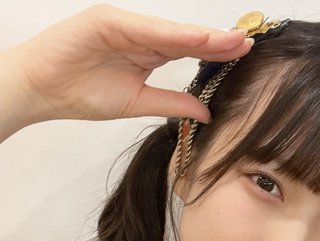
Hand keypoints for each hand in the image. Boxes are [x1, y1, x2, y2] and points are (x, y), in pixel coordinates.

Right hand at [3, 4, 252, 124]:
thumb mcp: (137, 103)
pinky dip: (171, 34)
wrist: (43, 91)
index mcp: (148, 53)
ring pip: (171, 31)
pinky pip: (145, 28)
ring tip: (232, 41)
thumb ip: (171, 104)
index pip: (188, 51)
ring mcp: (125, 25)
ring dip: (202, 36)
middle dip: (218, 41)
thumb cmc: (83, 94)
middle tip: (248, 43)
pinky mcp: (107, 20)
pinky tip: (196, 39)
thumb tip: (206, 112)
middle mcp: (141, 35)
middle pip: (186, 37)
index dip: (215, 54)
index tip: (244, 58)